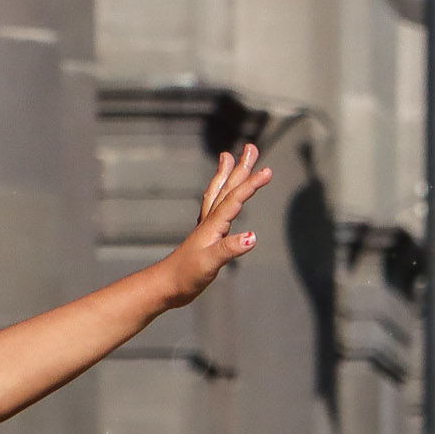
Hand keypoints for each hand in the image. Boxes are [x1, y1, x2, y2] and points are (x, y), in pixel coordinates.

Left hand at [151, 146, 273, 308]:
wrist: (166, 286)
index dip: (251, 184)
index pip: (235, 199)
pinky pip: (215, 208)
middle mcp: (209, 222)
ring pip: (219, 194)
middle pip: (227, 189)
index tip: (268, 170)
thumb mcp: (210, 263)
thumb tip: (252, 237)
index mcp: (213, 226)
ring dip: (227, 176)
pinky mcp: (205, 237)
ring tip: (229, 158)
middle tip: (251, 147)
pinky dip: (220, 196)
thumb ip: (229, 249)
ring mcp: (206, 228)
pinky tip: (224, 197)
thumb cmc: (186, 276)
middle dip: (240, 168)